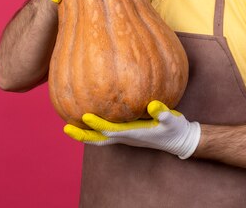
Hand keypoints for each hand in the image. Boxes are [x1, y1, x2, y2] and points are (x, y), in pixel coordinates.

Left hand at [64, 100, 200, 159]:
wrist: (179, 139)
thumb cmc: (175, 128)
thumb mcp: (172, 119)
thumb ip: (163, 112)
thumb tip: (152, 105)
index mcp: (134, 134)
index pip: (111, 129)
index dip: (98, 123)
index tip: (84, 116)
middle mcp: (126, 137)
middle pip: (99, 139)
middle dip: (82, 135)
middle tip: (65, 129)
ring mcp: (126, 137)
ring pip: (100, 138)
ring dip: (85, 134)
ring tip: (69, 127)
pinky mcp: (127, 134)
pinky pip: (106, 134)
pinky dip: (94, 130)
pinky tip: (88, 121)